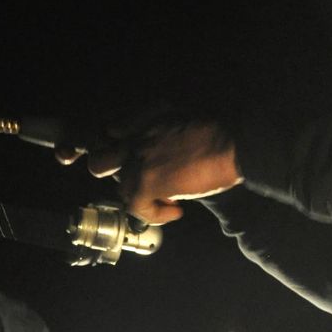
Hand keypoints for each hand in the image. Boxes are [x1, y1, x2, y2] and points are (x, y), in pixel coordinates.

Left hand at [95, 121, 242, 223]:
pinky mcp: (146, 183)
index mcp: (142, 118)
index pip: (110, 133)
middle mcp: (133, 137)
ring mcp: (137, 161)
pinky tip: (176, 211)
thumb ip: (164, 129)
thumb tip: (165, 153)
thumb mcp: (183, 117)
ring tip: (169, 197)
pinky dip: (155, 214)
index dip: (121, 150)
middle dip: (118, 174)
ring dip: (142, 196)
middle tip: (143, 179)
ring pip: (120, 187)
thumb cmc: (219, 128)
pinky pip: (136, 208)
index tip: (139, 159)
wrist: (231, 142)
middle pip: (100, 161)